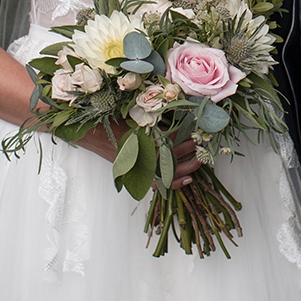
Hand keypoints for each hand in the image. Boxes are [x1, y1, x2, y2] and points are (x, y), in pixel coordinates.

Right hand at [79, 126, 200, 188]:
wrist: (96, 135)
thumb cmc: (116, 123)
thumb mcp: (139, 117)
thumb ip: (158, 120)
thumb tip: (183, 116)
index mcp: (145, 141)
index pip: (173, 139)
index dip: (188, 135)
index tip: (200, 129)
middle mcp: (144, 157)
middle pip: (175, 155)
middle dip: (192, 149)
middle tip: (204, 142)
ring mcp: (143, 168)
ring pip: (171, 172)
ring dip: (188, 166)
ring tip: (200, 158)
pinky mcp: (141, 175)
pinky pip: (160, 184)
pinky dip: (174, 183)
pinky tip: (188, 179)